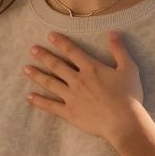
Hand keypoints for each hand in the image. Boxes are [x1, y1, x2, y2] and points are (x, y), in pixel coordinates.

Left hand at [23, 30, 143, 141]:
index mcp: (91, 68)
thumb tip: (112, 33)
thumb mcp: (128, 68)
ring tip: (26, 69)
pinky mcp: (69, 112)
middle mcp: (77, 80)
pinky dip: (39, 101)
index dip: (60, 42)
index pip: (72, 51)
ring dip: (37, 75)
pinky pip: (51, 106)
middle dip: (43, 56)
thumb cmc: (129, 96)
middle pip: (57, 65)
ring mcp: (71, 97)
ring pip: (50, 83)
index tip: (49, 36)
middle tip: (32, 49)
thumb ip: (119, 50)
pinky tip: (29, 97)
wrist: (124, 122)